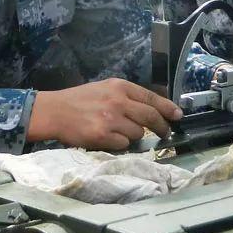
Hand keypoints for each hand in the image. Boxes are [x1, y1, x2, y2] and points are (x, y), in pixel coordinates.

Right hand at [28, 78, 182, 148]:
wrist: (55, 111)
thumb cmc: (81, 100)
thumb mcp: (105, 89)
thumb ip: (127, 97)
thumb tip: (152, 110)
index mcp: (120, 87)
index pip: (151, 97)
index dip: (167, 107)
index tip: (178, 115)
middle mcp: (118, 101)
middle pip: (150, 116)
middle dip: (162, 126)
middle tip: (165, 133)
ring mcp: (111, 119)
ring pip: (138, 133)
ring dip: (134, 136)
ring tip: (119, 132)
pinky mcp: (102, 136)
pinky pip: (123, 145)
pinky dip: (120, 144)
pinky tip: (109, 139)